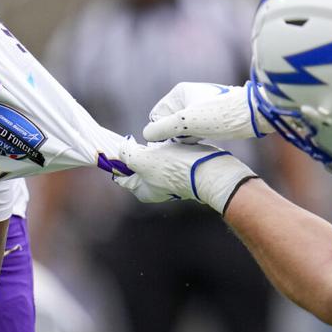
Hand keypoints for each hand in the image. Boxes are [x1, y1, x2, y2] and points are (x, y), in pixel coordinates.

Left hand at [118, 139, 257, 212]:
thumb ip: (127, 153)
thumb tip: (124, 146)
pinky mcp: (183, 171)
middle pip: (137, 166)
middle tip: (142, 141)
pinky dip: (170, 148)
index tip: (123, 145)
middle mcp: (154, 188)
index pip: (121, 175)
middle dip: (138, 151)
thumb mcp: (142, 160)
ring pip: (154, 160)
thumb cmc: (176, 167)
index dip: (119, 159)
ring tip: (161, 142)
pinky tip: (174, 142)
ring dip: (156, 148)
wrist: (212, 171)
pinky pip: (170, 157)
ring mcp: (169, 180)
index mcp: (141, 190)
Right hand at [142, 81, 265, 141]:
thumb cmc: (220, 116)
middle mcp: (188, 96)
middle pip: (169, 122)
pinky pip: (194, 129)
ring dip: (185, 137)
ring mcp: (200, 105)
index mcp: (180, 92)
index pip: (157, 115)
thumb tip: (146, 135)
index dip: (161, 130)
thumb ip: (162, 129)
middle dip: (175, 134)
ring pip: (182, 127)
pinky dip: (196, 136)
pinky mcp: (211, 115)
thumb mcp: (187, 123)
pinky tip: (204, 140)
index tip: (172, 140)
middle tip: (186, 141)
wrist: (255, 114)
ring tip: (197, 140)